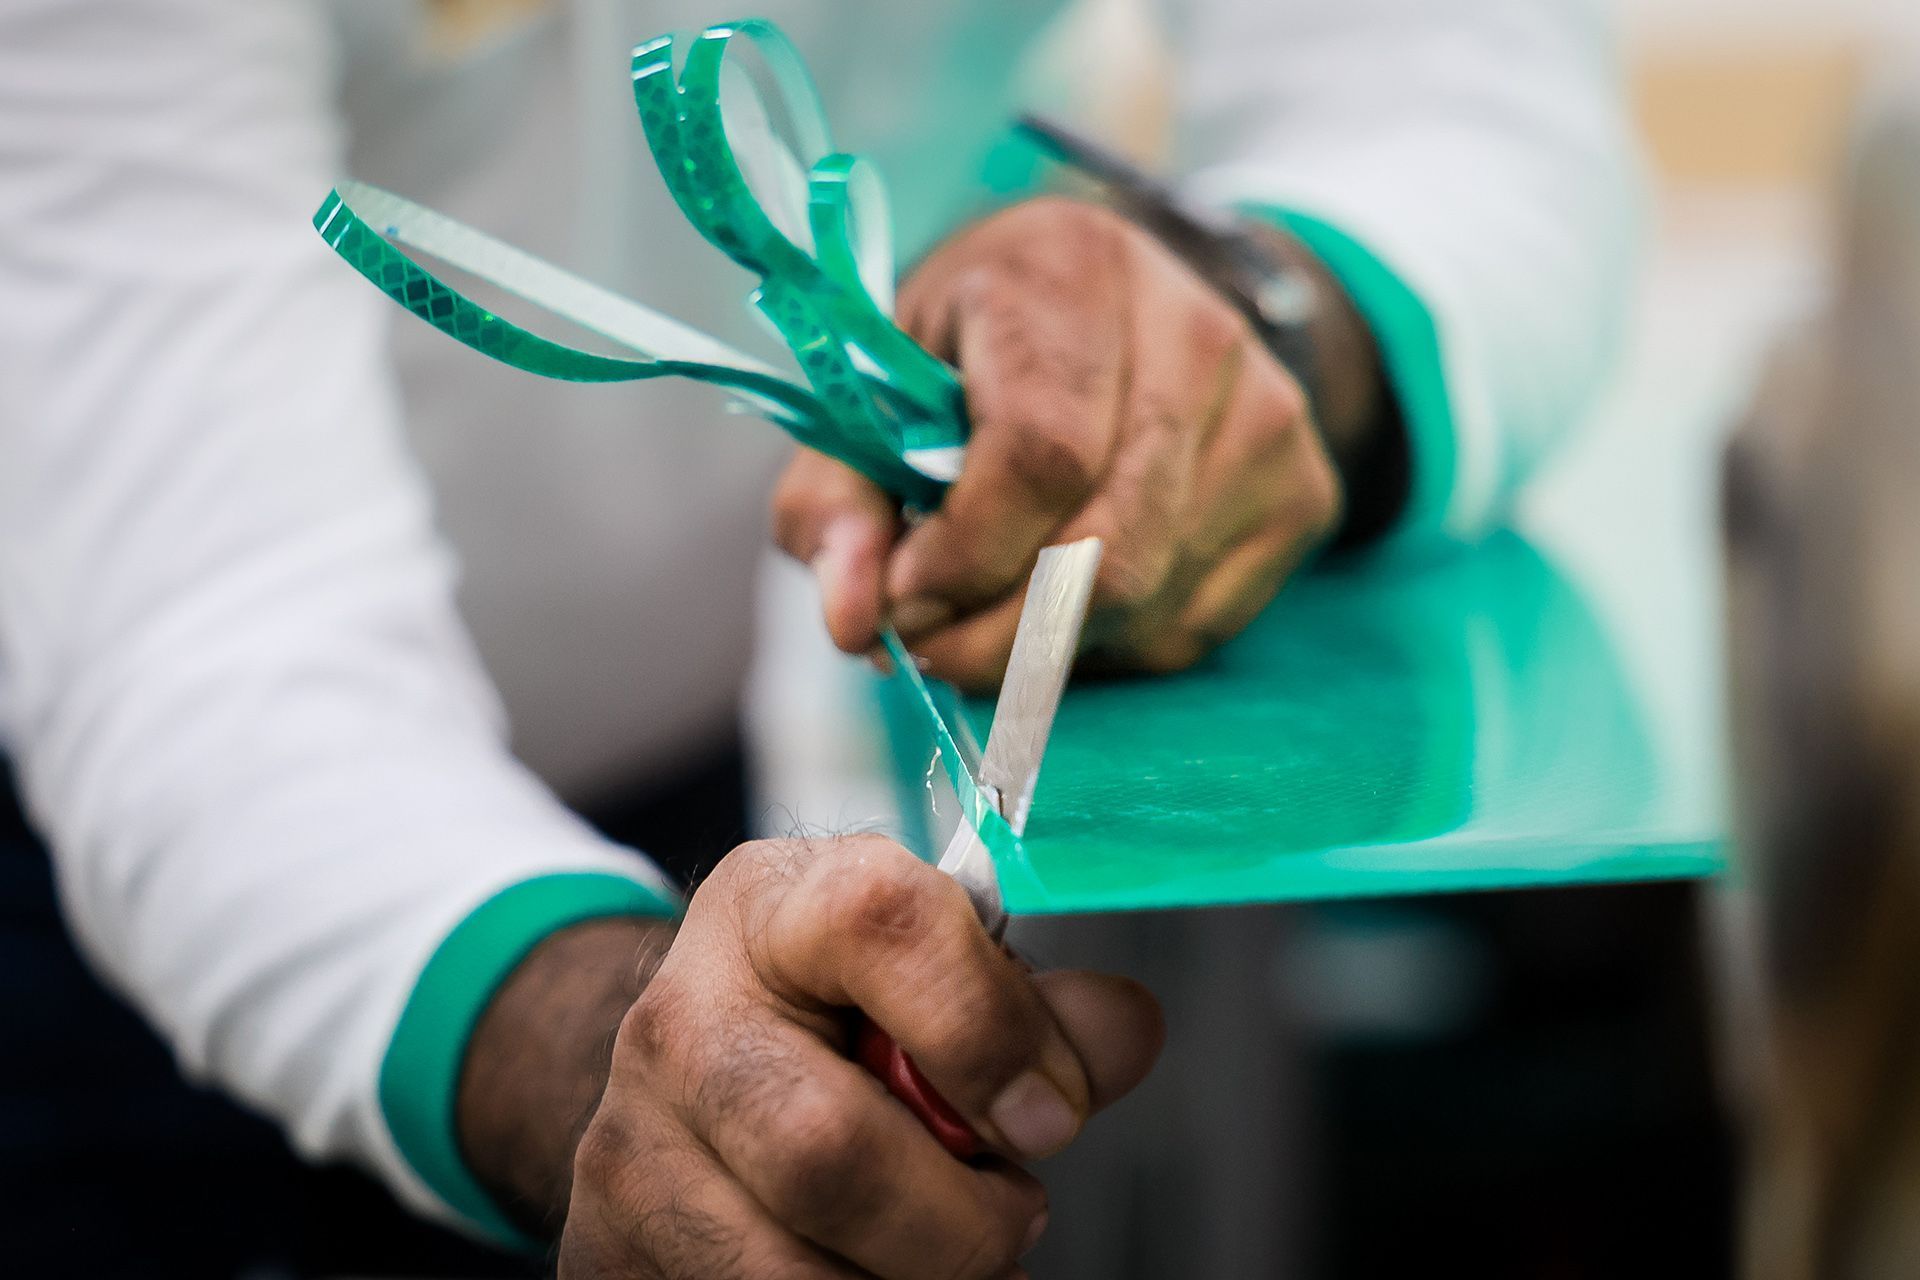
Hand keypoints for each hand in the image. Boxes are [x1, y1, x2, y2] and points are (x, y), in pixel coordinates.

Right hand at [459, 834, 1162, 1278]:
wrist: (693, 1059)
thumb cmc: (837, 1006)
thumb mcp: (934, 966)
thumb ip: (1041, 1003)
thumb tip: (1123, 1031)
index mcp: (777, 909)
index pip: (881, 923)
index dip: (987, 1027)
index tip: (1051, 1112)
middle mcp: (680, 1018)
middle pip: (827, 1149)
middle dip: (958, 1222)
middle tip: (1007, 1213)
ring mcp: (629, 1142)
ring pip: (793, 1273)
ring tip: (938, 1242)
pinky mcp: (609, 1249)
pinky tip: (870, 1264)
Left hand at [775, 196, 1363, 690]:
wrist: (1126, 309)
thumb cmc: (974, 352)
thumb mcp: (874, 396)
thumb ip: (837, 507)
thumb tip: (855, 619)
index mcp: (1071, 270)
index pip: (1041, 451)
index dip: (965, 555)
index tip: (900, 603)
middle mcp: (1196, 329)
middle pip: (1106, 547)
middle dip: (995, 633)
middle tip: (927, 646)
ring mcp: (1266, 413)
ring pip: (1148, 599)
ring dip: (1044, 648)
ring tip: (984, 617)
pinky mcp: (1304, 489)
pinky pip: (1193, 627)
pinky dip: (1110, 649)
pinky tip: (1066, 599)